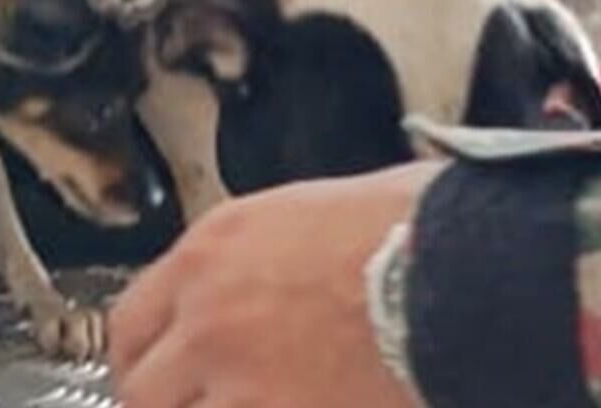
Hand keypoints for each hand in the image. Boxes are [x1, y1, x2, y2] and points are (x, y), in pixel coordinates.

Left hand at [108, 162, 443, 407]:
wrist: (470, 272)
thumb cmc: (415, 228)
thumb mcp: (310, 212)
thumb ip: (261, 254)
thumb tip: (263, 277)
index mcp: (212, 255)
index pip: (130, 322)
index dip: (141, 356)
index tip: (156, 371)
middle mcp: (210, 323)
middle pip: (143, 391)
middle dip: (167, 401)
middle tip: (194, 402)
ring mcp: (244, 389)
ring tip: (251, 404)